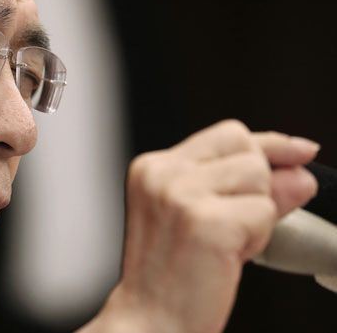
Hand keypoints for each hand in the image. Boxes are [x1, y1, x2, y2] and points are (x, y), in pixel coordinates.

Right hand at [78, 120, 318, 332]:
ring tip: (223, 242)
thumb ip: (248, 188)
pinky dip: (257, 239)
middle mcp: (163, 173)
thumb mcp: (204, 217)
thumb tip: (299, 170)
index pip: (227, 134)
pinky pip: (264, 212)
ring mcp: (181, 194)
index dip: (267, 145)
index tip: (300, 150)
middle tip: (228, 225)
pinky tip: (226, 256)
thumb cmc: (170, 276)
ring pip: (259, 178)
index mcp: (153, 167)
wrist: (150, 321)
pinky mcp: (206, 221)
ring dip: (257, 215)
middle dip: (257, 188)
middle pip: (248, 150)